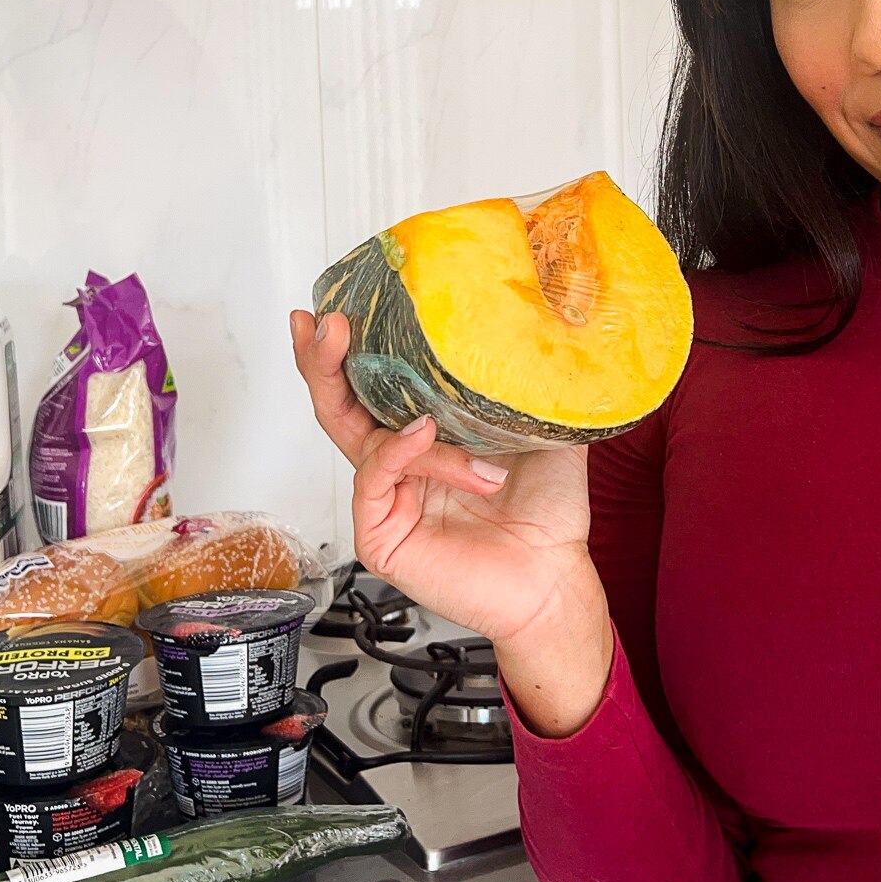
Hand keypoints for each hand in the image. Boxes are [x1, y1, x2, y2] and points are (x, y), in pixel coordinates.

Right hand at [292, 309, 612, 733]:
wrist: (557, 577)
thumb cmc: (548, 512)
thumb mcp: (540, 426)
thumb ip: (523, 381)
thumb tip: (536, 318)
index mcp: (424, 436)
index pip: (370, 385)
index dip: (347, 347)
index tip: (337, 304)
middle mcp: (397, 464)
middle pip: (338, 405)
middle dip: (323, 361)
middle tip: (327, 324)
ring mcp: (385, 500)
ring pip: (361, 439)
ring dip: (391, 414)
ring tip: (427, 412)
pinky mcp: (382, 536)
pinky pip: (374, 481)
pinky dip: (395, 453)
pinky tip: (419, 433)